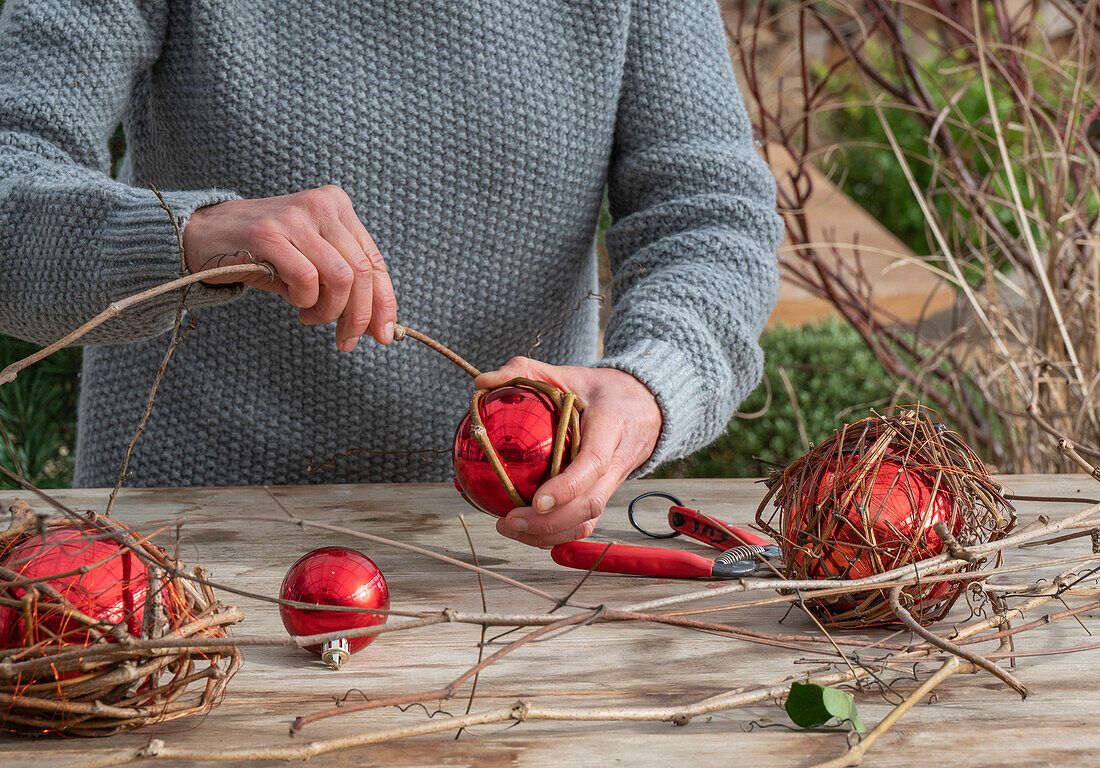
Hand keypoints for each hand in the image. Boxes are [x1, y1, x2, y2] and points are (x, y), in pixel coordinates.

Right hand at [182, 186, 396, 350]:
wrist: (205, 235)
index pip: (374, 261)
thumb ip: (345, 285)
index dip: (384, 302)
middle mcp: (321, 205)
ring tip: (310, 316)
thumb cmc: (265, 253)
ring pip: (339, 277)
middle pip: (361, 272)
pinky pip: (306, 278)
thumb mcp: (313, 262)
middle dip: (359, 316)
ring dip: (330, 311)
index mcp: (338, 206)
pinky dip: (306, 300)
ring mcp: (295, 217)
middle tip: (346, 339)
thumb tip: (379, 326)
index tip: (383, 334)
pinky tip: (295, 304)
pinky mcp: (268, 234)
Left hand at [474, 357, 661, 547]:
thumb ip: (523, 371)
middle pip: (590, 503)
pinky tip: (523, 529)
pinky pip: (583, 522)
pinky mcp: (604, 494)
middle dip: (551, 522)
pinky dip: (555, 534)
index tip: (537, 501)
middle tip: (509, 520)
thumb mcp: (566, 373)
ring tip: (509, 528)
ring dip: (549, 534)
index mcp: (611, 427)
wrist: (643, 407)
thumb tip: (481, 383)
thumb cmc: (599, 390)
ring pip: (588, 520)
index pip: (593, 464)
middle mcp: (617, 461)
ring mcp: (613, 483)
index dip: (567, 487)